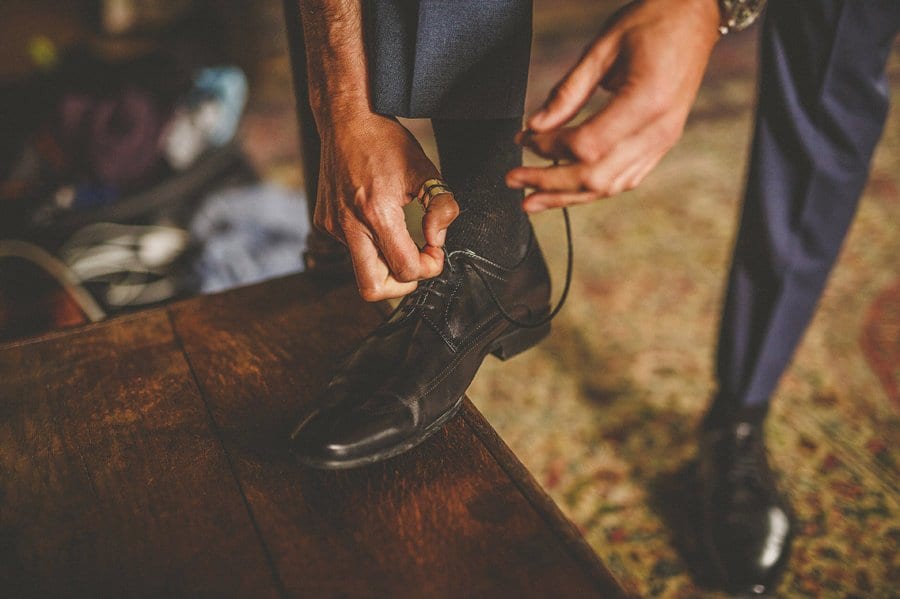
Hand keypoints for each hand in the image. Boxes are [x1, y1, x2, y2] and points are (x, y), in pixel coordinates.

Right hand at [315, 111, 458, 300]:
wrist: (345, 120)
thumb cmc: (386, 142)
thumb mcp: (425, 169)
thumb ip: (442, 206)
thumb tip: (437, 240)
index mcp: (376, 213)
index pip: (405, 269)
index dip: (428, 268)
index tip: (434, 250)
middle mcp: (349, 224)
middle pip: (373, 289)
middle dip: (400, 284)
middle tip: (415, 261)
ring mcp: (332, 225)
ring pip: (361, 270)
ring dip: (385, 262)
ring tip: (399, 235)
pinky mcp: (324, 221)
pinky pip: (350, 249)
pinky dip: (369, 243)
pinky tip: (377, 217)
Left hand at [506, 0, 719, 211]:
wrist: (696, 16)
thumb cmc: (653, 21)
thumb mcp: (603, 48)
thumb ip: (568, 91)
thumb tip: (536, 125)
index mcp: (646, 101)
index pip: (587, 145)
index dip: (549, 148)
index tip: (525, 139)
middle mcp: (659, 130)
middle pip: (595, 176)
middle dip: (550, 184)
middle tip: (514, 180)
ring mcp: (664, 141)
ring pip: (609, 186)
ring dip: (567, 196)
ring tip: (533, 199)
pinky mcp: (663, 144)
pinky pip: (626, 178)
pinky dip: (593, 187)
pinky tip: (568, 189)